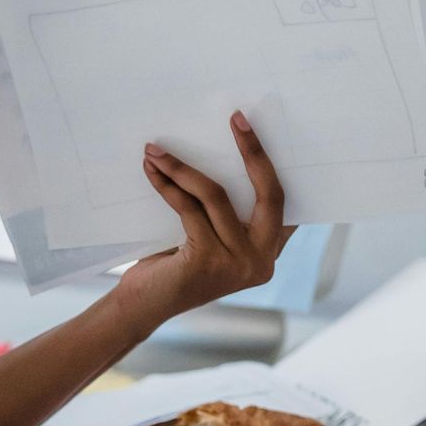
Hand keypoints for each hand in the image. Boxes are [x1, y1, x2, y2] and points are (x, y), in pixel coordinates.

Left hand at [110, 111, 296, 326]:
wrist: (142, 306)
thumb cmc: (174, 268)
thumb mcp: (209, 239)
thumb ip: (225, 213)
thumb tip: (220, 157)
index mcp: (267, 253)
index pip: (283, 202)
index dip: (274, 164)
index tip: (259, 130)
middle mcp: (261, 261)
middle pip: (269, 192)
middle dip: (254, 151)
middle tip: (237, 119)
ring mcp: (238, 263)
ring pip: (216, 196)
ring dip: (182, 168)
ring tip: (157, 150)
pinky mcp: (208, 260)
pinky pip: (189, 208)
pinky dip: (168, 185)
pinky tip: (152, 170)